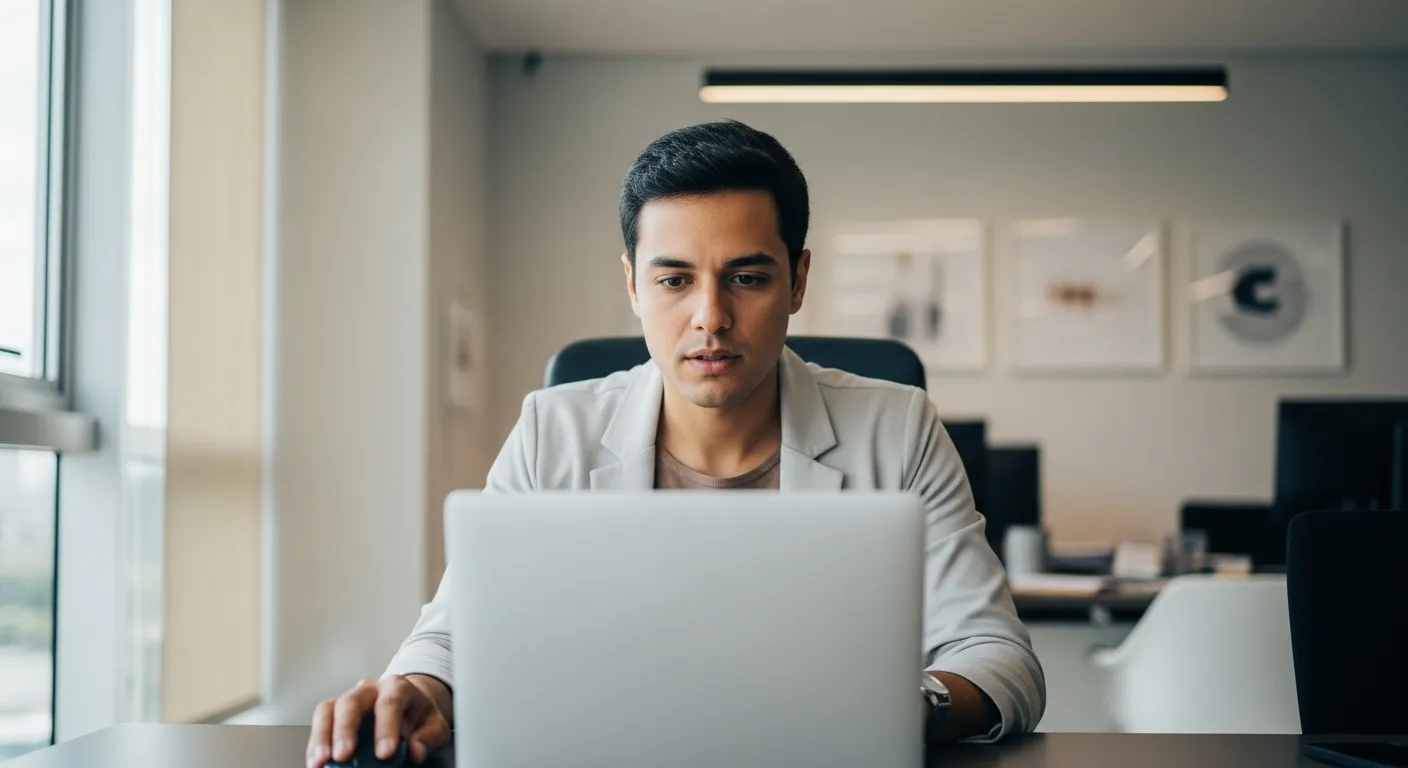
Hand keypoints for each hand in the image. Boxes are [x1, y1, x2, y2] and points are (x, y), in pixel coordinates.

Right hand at [307, 675, 451, 767]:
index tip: (385, 753)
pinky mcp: (334, 713)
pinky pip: (320, 722)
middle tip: (344, 756)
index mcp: (397, 687)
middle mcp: (369, 689)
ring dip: (322, 737)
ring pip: (329, 709)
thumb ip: (429, 737)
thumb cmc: (419, 715)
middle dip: (345, 730)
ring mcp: (349, 699)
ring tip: (321, 761)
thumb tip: (415, 751)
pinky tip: (316, 761)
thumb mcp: (435, 725)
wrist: (409, 705)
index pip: (390, 703)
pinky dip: (315, 744)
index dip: (386, 728)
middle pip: (352, 702)